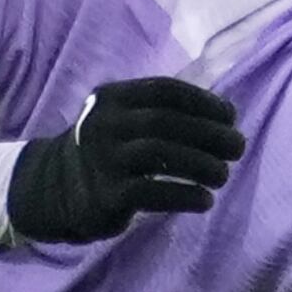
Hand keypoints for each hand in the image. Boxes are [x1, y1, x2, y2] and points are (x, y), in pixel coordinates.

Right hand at [5, 78, 245, 243]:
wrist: (54, 189)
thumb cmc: (106, 150)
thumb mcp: (125, 120)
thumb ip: (166, 113)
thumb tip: (228, 114)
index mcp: (113, 98)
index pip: (165, 90)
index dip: (203, 101)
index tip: (231, 117)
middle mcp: (105, 123)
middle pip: (166, 121)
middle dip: (209, 133)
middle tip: (238, 147)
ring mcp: (103, 159)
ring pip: (160, 154)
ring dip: (201, 164)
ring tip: (223, 175)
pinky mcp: (106, 194)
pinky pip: (152, 192)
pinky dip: (184, 195)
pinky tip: (205, 200)